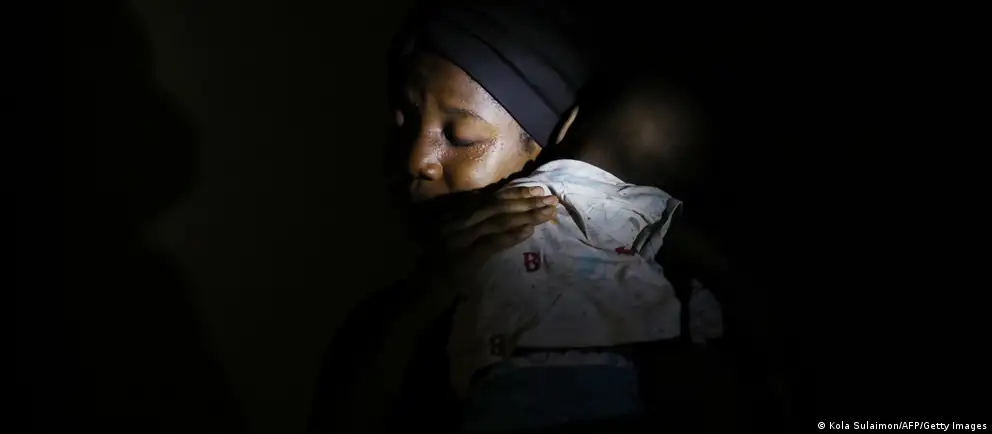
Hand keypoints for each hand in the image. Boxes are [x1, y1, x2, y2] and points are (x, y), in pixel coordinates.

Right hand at [439, 186, 557, 271]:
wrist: (416, 295)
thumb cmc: (433, 270)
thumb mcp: (450, 241)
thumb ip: (469, 226)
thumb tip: (495, 212)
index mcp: (455, 216)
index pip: (490, 199)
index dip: (516, 193)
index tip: (538, 190)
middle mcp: (456, 223)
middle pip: (498, 207)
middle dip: (526, 201)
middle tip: (551, 198)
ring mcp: (458, 240)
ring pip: (498, 221)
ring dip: (526, 215)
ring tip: (547, 212)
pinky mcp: (462, 259)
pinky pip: (491, 244)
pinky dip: (510, 236)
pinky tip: (529, 231)